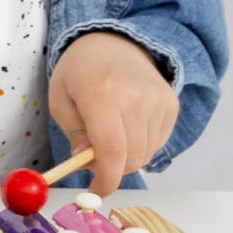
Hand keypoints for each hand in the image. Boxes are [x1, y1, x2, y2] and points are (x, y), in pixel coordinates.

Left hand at [48, 31, 178, 196]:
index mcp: (102, 94)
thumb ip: (74, 136)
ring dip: (127, 157)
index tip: (96, 191)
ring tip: (112, 133)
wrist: (114, 42)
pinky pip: (158, 143)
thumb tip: (86, 164)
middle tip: (96, 157)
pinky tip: (129, 124)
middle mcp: (135, 97)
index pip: (111, 151)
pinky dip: (142, 145)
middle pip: (131, 158)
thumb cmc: (80, 72)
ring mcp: (158, 100)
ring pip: (146, 154)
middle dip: (112, 168)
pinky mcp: (171, 104)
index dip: (105, 180)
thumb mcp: (61, 100)